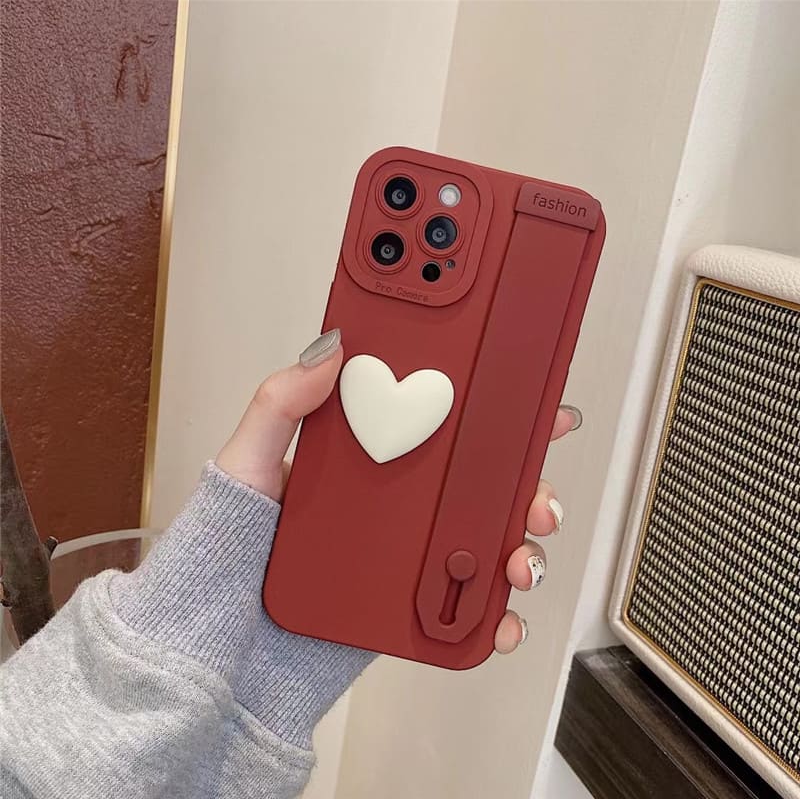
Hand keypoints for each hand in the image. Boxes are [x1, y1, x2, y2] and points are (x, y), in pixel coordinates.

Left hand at [216, 329, 581, 655]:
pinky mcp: (407, 604)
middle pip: (476, 483)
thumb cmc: (227, 547)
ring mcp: (406, 555)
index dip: (486, 409)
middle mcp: (396, 502)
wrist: (221, 645)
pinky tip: (502, 616)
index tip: (526, 397)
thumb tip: (331, 347)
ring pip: (482, 540)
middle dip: (521, 485)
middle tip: (536, 495)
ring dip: (519, 545)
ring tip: (518, 560)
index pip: (435, 422)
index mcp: (368, 457)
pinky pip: (463, 605)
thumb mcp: (245, 464)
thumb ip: (280, 405)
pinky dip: (495, 612)